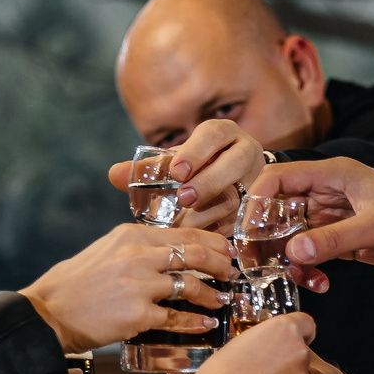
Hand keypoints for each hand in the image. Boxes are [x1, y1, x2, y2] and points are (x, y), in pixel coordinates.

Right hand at [20, 224, 232, 353]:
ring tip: (222, 300)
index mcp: (129, 235)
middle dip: (220, 263)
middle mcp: (137, 254)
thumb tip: (162, 252)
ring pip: (190, 285)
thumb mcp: (103, 252)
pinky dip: (195, 321)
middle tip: (231, 272)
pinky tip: (205, 323)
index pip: (182, 232)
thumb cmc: (72, 287)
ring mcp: (140, 284)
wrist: (47, 315)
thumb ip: (133, 249)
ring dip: (212, 294)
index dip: (210, 240)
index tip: (225, 248)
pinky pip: (176, 317)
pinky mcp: (138, 314)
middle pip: (194, 253)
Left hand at [106, 118, 262, 232]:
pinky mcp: (260, 207)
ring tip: (187, 222)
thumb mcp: (178, 162)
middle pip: (235, 162)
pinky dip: (223, 230)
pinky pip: (246, 219)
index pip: (213, 134)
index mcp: (223, 134)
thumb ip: (150, 168)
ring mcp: (257, 179)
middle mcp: (245, 152)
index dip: (196, 152)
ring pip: (242, 194)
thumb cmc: (199, 167)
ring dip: (213, 210)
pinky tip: (202, 239)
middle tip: (183, 198)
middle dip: (209, 181)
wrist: (235, 181)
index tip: (177, 172)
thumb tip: (113, 174)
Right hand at [187, 313, 317, 373]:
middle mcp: (299, 351)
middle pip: (301, 356)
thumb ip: (264, 342)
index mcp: (284, 329)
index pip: (306, 324)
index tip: (299, 339)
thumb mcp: (242, 341)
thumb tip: (267, 351)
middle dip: (287, 364)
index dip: (302, 333)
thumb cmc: (222, 371)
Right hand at [254, 156, 373, 304]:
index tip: (246, 232)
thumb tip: (292, 251)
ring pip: (293, 235)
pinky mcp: (345, 242)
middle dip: (266, 237)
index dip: (256, 202)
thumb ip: (333, 239)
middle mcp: (330, 193)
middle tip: (255, 265)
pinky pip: (313, 254)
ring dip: (288, 258)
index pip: (278, 178)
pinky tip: (321, 283)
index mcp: (335, 174)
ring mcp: (336, 219)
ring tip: (294, 278)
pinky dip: (310, 269)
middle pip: (280, 209)